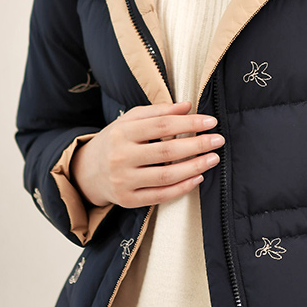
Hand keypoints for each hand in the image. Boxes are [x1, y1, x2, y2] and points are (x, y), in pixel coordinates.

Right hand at [70, 100, 223, 208]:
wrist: (87, 171)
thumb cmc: (115, 141)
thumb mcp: (130, 121)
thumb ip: (158, 112)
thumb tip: (187, 106)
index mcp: (122, 132)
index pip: (162, 126)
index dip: (189, 123)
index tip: (211, 121)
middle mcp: (121, 157)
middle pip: (166, 151)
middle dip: (197, 145)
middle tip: (218, 140)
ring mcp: (123, 181)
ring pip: (165, 176)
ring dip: (194, 167)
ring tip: (213, 158)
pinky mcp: (128, 200)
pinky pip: (160, 196)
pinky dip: (182, 188)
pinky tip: (198, 177)